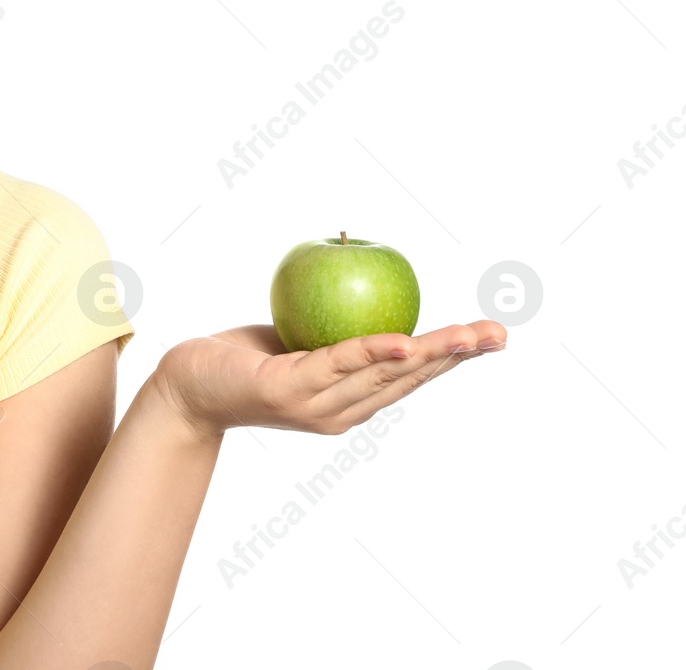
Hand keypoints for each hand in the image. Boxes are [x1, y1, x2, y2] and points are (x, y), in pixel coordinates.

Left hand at [151, 320, 507, 439]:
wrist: (185, 386)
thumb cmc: (241, 357)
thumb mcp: (297, 339)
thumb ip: (333, 326)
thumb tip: (364, 275)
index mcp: (350, 400)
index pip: (410, 378)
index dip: (452, 358)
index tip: (490, 337)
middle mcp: (341, 411)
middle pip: (410, 379)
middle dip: (457, 356)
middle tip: (499, 335)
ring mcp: (317, 406)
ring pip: (383, 374)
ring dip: (430, 354)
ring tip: (467, 336)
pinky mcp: (288, 392)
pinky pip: (337, 365)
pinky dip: (372, 353)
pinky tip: (402, 343)